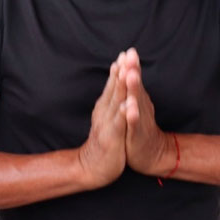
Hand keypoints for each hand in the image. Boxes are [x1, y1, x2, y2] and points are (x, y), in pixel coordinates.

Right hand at [77, 59, 126, 188]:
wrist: (91, 167)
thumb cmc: (104, 141)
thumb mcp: (107, 117)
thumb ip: (111, 100)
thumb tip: (115, 81)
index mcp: (105, 106)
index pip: (113, 84)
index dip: (120, 68)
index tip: (127, 52)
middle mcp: (104, 112)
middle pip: (114, 88)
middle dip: (122, 71)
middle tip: (128, 54)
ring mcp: (107, 124)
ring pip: (116, 102)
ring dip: (122, 87)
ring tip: (127, 72)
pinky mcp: (111, 138)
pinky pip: (118, 124)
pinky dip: (123, 114)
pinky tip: (128, 105)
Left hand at [121, 48, 175, 176]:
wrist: (152, 153)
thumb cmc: (141, 127)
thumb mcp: (137, 105)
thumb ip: (133, 88)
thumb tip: (130, 67)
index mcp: (138, 99)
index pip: (133, 79)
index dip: (131, 65)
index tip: (128, 50)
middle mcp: (140, 106)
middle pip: (136, 86)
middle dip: (133, 70)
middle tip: (131, 54)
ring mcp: (140, 120)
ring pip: (136, 101)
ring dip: (134, 88)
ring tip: (131, 74)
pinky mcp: (137, 134)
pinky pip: (134, 124)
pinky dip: (133, 115)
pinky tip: (130, 107)